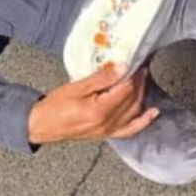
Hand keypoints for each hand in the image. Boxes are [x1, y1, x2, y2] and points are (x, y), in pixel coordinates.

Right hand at [28, 63, 158, 144]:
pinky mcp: (107, 134)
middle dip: (139, 82)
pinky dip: (143, 121)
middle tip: (140, 67)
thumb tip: (122, 66)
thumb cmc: (55, 106)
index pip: (126, 89)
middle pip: (133, 100)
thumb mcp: (77, 87)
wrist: (42, 125)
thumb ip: (102, 78)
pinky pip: (130, 130)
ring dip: (142, 95)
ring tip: (143, 79)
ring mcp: (108, 131)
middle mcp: (107, 123)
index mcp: (100, 110)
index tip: (136, 61)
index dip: (133, 74)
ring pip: (134, 112)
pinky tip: (153, 113)